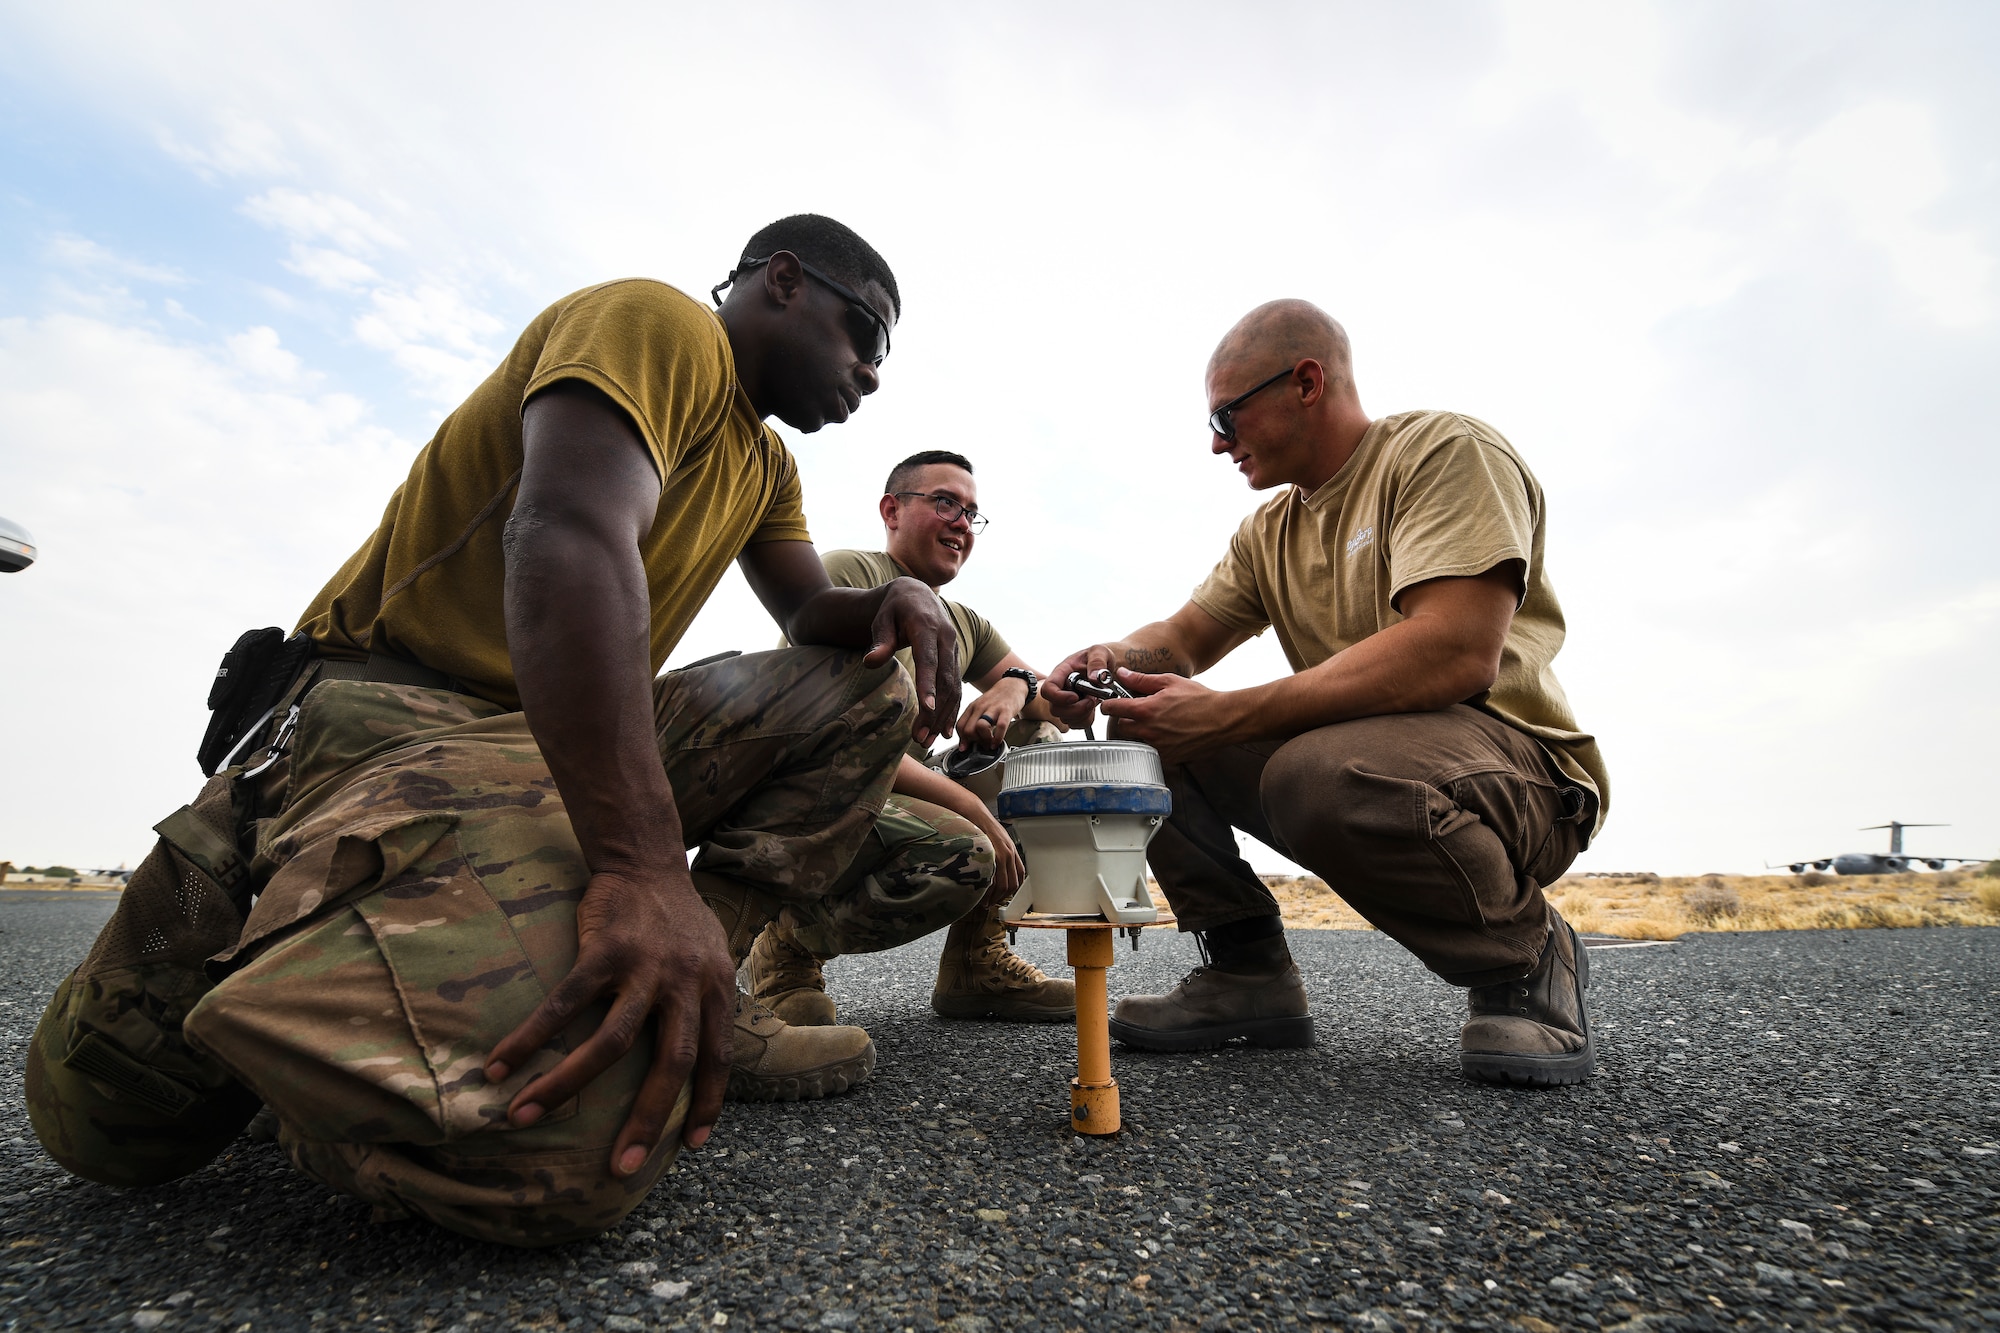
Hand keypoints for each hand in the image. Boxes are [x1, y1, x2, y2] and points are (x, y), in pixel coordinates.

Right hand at [483, 863, 734, 1176]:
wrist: (646, 860)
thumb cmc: (677, 918)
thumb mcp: (711, 958)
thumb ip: (706, 1003)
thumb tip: (702, 1053)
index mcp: (715, 989)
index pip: (717, 1057)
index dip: (708, 1103)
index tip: (691, 1145)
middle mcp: (686, 983)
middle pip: (670, 1062)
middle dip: (646, 1119)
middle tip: (620, 1167)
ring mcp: (644, 967)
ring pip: (610, 1042)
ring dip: (566, 1086)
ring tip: (524, 1117)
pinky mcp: (603, 950)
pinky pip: (564, 1003)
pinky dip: (530, 1036)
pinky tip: (502, 1063)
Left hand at [865, 578, 961, 745]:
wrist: (917, 594)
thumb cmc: (894, 608)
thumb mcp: (882, 619)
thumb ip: (880, 641)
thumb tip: (870, 662)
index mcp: (928, 626)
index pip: (929, 659)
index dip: (928, 685)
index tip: (928, 709)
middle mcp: (946, 638)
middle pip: (944, 679)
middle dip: (935, 711)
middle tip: (922, 738)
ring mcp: (953, 649)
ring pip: (953, 686)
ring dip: (943, 716)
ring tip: (928, 740)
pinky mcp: (954, 658)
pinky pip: (955, 686)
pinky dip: (951, 709)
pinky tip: (943, 729)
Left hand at [956, 677, 1029, 751]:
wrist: (1012, 686)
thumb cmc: (996, 700)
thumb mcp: (980, 708)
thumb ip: (972, 722)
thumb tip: (966, 742)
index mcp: (972, 707)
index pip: (960, 726)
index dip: (962, 740)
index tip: (967, 747)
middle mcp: (980, 707)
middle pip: (968, 729)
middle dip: (974, 742)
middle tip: (981, 745)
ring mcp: (993, 709)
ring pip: (981, 727)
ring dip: (984, 740)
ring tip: (989, 744)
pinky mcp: (1006, 711)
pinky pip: (1000, 726)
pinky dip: (998, 738)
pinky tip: (997, 743)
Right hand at [969, 807, 1026, 900]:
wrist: (973, 813)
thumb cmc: (981, 825)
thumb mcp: (996, 839)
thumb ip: (1000, 852)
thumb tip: (996, 867)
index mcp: (1012, 850)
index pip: (1020, 875)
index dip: (1013, 888)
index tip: (1004, 894)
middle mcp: (1009, 854)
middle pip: (1012, 884)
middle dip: (1002, 897)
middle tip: (992, 903)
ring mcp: (1000, 855)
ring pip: (1003, 885)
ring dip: (995, 897)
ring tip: (985, 902)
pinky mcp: (990, 857)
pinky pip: (991, 880)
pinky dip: (987, 891)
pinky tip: (980, 893)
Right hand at [1039, 643, 1122, 728]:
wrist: (1104, 668)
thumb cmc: (1098, 657)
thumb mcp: (1099, 651)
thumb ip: (1097, 661)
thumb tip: (1093, 677)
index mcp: (1061, 673)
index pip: (1048, 689)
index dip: (1059, 697)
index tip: (1075, 696)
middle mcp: (1060, 688)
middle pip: (1055, 708)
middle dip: (1076, 709)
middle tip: (1091, 700)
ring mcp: (1065, 702)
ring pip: (1065, 718)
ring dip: (1082, 714)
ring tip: (1093, 700)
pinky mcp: (1073, 711)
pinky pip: (1075, 724)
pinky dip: (1086, 720)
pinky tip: (1092, 708)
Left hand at [1098, 667, 1239, 762]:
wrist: (1223, 720)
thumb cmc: (1199, 699)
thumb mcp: (1169, 682)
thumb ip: (1141, 680)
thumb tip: (1122, 674)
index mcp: (1145, 710)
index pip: (1112, 709)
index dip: (1109, 705)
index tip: (1111, 704)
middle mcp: (1148, 731)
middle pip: (1121, 728)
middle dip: (1125, 719)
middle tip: (1137, 712)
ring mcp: (1157, 747)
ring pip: (1135, 741)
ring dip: (1139, 733)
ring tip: (1154, 723)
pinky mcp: (1168, 758)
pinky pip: (1151, 752)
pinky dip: (1153, 744)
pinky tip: (1165, 735)